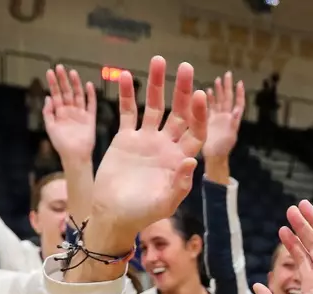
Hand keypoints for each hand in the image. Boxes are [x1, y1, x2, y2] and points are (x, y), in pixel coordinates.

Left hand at [42, 65, 97, 167]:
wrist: (74, 156)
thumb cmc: (61, 144)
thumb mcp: (50, 127)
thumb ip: (48, 112)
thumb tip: (47, 97)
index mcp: (59, 112)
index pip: (55, 94)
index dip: (53, 83)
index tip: (50, 71)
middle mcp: (70, 111)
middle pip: (66, 92)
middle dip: (63, 80)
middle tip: (59, 67)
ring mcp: (80, 114)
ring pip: (78, 95)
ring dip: (75, 84)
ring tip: (72, 72)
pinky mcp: (90, 119)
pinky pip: (91, 105)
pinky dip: (90, 95)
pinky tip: (88, 85)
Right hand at [85, 57, 206, 255]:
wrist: (113, 215)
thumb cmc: (141, 214)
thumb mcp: (164, 204)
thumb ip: (179, 185)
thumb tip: (192, 161)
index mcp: (179, 159)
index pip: (195, 131)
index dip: (199, 114)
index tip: (199, 95)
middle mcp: (166, 145)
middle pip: (179, 113)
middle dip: (184, 90)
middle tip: (186, 67)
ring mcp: (147, 140)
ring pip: (154, 106)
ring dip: (157, 84)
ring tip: (158, 60)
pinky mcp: (126, 138)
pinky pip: (128, 112)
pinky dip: (126, 94)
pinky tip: (124, 75)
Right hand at [203, 72, 244, 163]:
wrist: (213, 157)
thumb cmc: (223, 148)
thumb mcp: (230, 136)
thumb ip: (234, 122)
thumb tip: (237, 110)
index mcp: (232, 119)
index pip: (238, 103)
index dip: (239, 94)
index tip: (239, 82)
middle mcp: (225, 116)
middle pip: (227, 99)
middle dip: (228, 87)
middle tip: (227, 74)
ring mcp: (216, 118)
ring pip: (218, 101)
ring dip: (218, 91)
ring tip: (217, 80)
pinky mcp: (208, 120)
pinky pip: (209, 107)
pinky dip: (208, 99)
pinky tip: (206, 91)